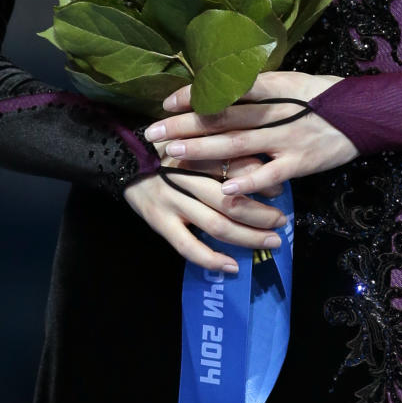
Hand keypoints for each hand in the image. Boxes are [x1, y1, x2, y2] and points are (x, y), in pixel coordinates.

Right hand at [122, 152, 286, 274]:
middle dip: (262, 214)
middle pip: (232, 200)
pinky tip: (231, 267)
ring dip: (247, 237)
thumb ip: (220, 143)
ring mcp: (171, 200)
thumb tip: (260, 163)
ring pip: (216, 224)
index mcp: (196, 150)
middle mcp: (186, 175)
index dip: (261, 180)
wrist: (119, 154)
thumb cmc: (164, 143)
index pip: (237, 166)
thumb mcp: (191, 134)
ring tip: (270, 242)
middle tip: (282, 222)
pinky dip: (211, 259)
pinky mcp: (158, 221)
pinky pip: (187, 246)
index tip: (280, 189)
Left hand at [142, 71, 359, 199]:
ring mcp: (288, 138)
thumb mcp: (291, 82)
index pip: (226, 87)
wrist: (366, 113)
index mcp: (274, 85)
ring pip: (239, 143)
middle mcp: (276, 110)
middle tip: (153, 131)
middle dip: (185, 124)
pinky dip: (246, 181)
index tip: (166, 101)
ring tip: (172, 154)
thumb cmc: (323, 97)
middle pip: (224, 116)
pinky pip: (269, 173)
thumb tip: (219, 88)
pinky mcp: (300, 163)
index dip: (195, 94)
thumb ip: (258, 88)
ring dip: (203, 150)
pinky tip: (222, 188)